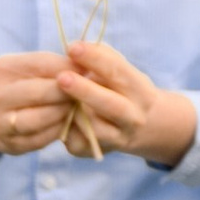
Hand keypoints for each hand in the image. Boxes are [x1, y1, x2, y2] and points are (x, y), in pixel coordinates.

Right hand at [0, 50, 78, 155]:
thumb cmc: (13, 86)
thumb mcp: (23, 69)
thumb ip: (51, 65)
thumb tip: (87, 65)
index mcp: (0, 70)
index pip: (42, 64)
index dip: (69, 67)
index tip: (90, 69)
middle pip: (42, 92)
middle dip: (69, 91)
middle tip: (88, 91)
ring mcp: (0, 123)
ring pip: (42, 118)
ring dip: (65, 112)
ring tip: (77, 106)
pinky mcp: (10, 144)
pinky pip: (41, 138)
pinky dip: (58, 130)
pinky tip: (67, 123)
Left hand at [58, 41, 197, 168]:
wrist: (145, 126)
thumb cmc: (123, 89)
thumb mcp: (122, 72)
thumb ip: (102, 59)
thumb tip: (74, 51)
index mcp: (141, 91)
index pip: (118, 72)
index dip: (95, 59)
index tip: (72, 48)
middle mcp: (134, 117)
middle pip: (110, 105)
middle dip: (85, 91)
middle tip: (62, 78)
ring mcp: (118, 138)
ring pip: (94, 128)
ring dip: (73, 112)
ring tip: (54, 98)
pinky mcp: (97, 151)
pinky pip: (78, 142)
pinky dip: (65, 128)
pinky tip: (55, 117)